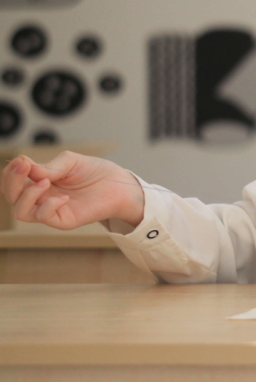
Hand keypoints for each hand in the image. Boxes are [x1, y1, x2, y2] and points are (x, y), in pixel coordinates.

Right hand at [1, 152, 144, 229]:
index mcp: (40, 182)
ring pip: (21, 211)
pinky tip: (64, 197)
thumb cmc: (96, 172)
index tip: (21, 161)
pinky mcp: (63, 220)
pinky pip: (44, 218)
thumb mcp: (70, 162)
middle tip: (25, 166)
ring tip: (46, 182)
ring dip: (27, 195)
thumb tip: (27, 168)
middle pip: (11, 196)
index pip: (13, 182)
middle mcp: (42, 197)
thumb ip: (49, 166)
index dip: (10, 172)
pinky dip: (48, 206)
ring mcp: (51, 210)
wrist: (120, 185)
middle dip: (12, 181)